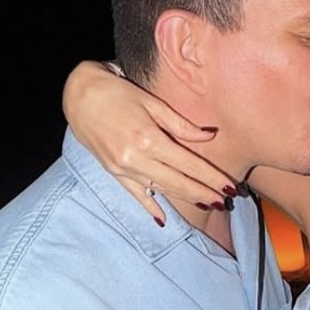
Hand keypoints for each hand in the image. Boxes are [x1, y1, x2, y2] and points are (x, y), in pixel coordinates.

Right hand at [62, 62, 240, 225]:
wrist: (80, 94)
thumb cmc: (118, 91)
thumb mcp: (152, 102)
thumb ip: (180, 124)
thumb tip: (208, 136)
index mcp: (149, 139)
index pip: (188, 164)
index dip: (210, 176)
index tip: (229, 186)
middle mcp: (136, 158)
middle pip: (177, 181)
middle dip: (203, 191)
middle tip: (225, 200)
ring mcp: (122, 168)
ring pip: (160, 189)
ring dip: (184, 197)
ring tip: (207, 202)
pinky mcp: (112, 171)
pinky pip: (134, 193)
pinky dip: (149, 206)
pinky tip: (162, 218)